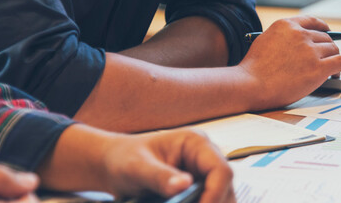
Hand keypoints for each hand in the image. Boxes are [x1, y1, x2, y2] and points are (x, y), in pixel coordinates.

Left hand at [102, 129, 234, 201]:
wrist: (115, 164)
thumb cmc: (125, 158)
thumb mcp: (137, 167)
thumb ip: (159, 176)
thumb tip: (184, 185)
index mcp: (196, 143)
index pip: (221, 170)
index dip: (215, 194)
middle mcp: (206, 159)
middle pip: (226, 188)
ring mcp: (203, 175)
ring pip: (222, 199)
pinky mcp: (198, 190)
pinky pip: (209, 202)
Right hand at [237, 16, 340, 109]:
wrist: (250, 85)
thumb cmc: (254, 69)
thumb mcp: (265, 41)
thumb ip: (283, 38)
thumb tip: (301, 43)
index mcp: (286, 25)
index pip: (312, 21)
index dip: (323, 27)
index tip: (328, 32)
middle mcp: (300, 35)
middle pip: (325, 38)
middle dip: (327, 49)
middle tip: (327, 60)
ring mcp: (310, 51)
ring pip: (334, 50)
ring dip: (335, 59)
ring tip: (332, 71)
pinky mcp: (318, 68)